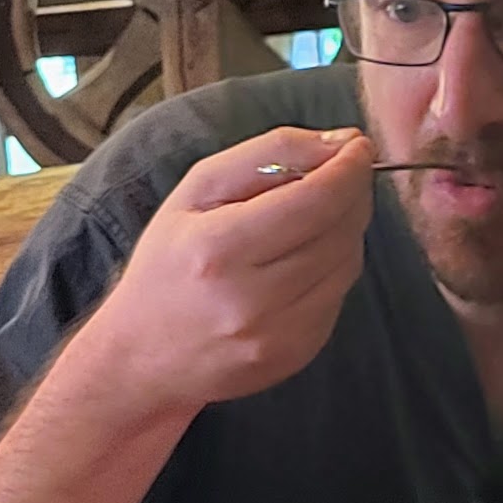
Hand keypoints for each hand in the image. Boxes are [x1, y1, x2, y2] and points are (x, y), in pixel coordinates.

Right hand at [76, 125, 373, 407]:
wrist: (144, 358)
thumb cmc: (167, 266)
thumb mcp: (195, 192)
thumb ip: (267, 155)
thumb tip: (339, 143)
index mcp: (219, 249)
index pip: (316, 199)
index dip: (349, 167)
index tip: (357, 146)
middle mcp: (252, 299)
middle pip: (341, 228)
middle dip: (352, 191)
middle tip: (339, 173)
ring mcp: (278, 334)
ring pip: (349, 262)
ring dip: (345, 229)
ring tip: (313, 218)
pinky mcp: (297, 354)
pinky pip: (340, 296)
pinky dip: (333, 268)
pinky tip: (301, 262)